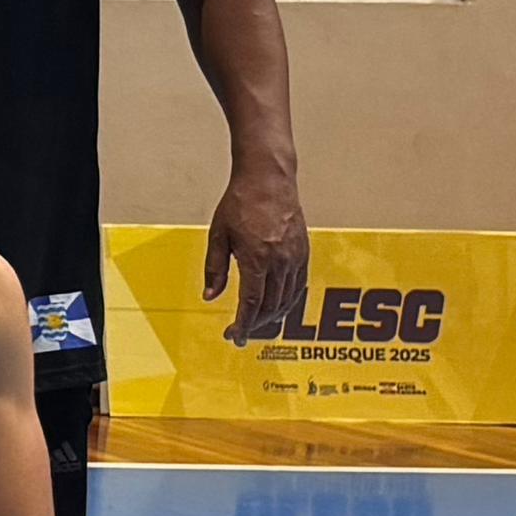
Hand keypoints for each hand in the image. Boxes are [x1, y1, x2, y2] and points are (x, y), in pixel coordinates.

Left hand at [205, 155, 309, 346]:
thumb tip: (210, 297)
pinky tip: (276, 306)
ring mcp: (296, 256)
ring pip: (287, 298)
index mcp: (257, 258)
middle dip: (255, 324)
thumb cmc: (239, 203)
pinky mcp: (304, 251)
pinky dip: (288, 300)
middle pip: (271, 305)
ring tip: (256, 324)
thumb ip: (214, 268)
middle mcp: (281, 261)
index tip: (234, 336)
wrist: (268, 179)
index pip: (251, 302)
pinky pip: (298, 285)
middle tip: (240, 334)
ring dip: (272, 316)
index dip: (243, 324)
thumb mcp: (218, 235)